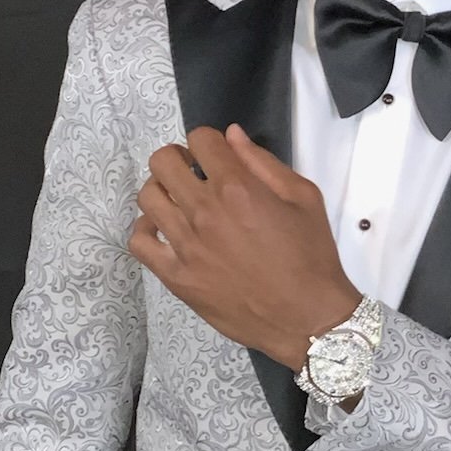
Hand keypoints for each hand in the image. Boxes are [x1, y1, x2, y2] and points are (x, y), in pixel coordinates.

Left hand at [129, 124, 359, 369]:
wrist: (307, 317)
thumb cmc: (311, 256)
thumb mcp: (303, 197)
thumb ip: (263, 162)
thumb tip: (231, 134)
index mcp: (237, 187)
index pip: (200, 139)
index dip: (208, 142)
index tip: (217, 156)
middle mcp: (204, 211)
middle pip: (163, 162)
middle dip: (179, 159)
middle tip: (195, 175)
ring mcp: (186, 246)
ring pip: (147, 197)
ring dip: (162, 190)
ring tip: (180, 202)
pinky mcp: (176, 277)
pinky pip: (139, 242)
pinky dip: (147, 230)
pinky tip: (166, 232)